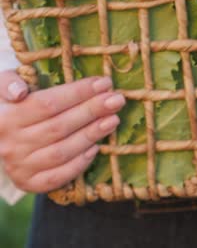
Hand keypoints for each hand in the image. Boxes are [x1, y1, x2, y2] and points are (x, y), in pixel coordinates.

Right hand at [0, 72, 124, 192]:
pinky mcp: (28, 183)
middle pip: (59, 127)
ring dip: (91, 135)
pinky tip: (96, 148)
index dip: (79, 92)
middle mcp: (11, 144)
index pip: (48, 103)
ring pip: (62, 152)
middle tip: (117, 100)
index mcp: (5, 117)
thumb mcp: (3, 86)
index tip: (104, 82)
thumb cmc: (11, 105)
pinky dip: (79, 164)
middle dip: (93, 111)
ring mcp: (19, 166)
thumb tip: (19, 92)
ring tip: (113, 119)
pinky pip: (57, 177)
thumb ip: (9, 82)